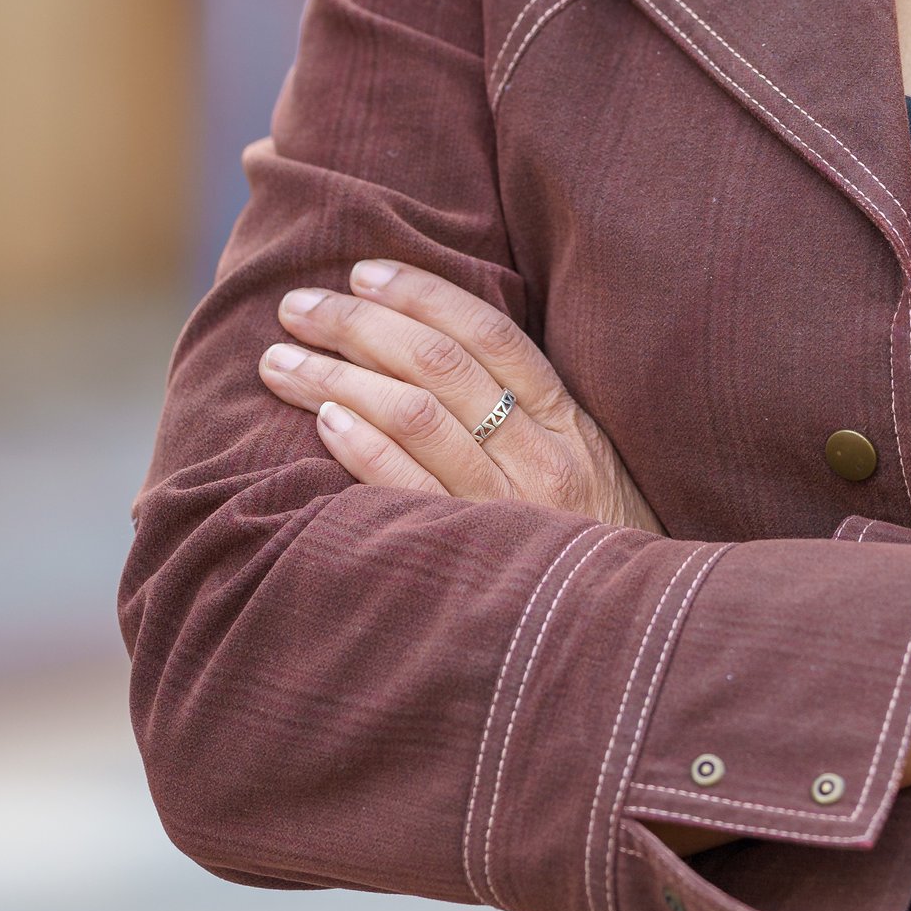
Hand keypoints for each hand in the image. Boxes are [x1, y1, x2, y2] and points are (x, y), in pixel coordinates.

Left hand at [258, 260, 661, 533]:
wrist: (631, 638)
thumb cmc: (597, 548)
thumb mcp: (589, 470)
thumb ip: (533, 419)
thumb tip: (442, 357)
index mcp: (570, 423)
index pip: (490, 333)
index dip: (422, 294)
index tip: (363, 272)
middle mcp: (543, 456)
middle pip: (440, 364)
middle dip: (359, 325)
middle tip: (298, 306)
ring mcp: (511, 507)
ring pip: (416, 416)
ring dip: (336, 378)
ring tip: (279, 361)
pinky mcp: (478, 557)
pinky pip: (411, 489)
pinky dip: (365, 447)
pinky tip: (323, 421)